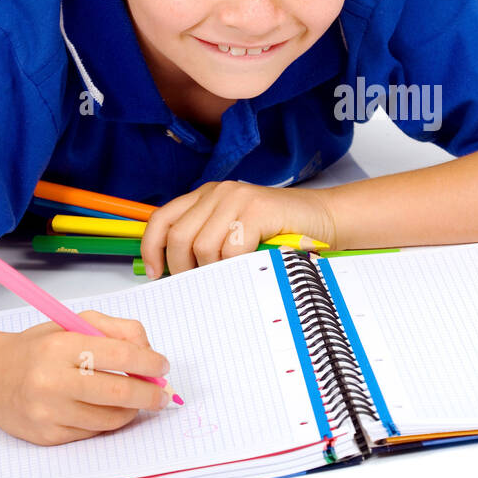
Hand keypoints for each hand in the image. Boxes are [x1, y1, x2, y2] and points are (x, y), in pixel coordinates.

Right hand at [0, 310, 171, 445]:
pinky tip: (105, 409)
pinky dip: (107, 421)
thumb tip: (149, 352)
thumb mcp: (73, 323)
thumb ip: (117, 330)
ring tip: (135, 400)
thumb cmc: (38, 348)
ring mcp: (47, 412)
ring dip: (132, 410)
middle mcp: (51, 380)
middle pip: (119, 392)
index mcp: (60, 346)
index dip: (149, 362)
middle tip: (163, 392)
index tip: (162, 366)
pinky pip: (92, 432)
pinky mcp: (46, 436)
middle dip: (150, 393)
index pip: (120, 355)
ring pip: (109, 418)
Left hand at [141, 180, 336, 277]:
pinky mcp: (257, 209)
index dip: (152, 247)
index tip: (155, 272)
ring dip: (212, 270)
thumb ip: (208, 241)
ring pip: (202, 245)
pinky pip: (231, 248)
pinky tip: (246, 269)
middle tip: (196, 285)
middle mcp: (218, 192)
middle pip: (179, 236)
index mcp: (207, 196)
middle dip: (182, 268)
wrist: (325, 218)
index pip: (162, 218)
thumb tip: (177, 274)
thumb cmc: (280, 232)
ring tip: (227, 277)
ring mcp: (238, 198)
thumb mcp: (236, 232)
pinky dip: (234, 267)